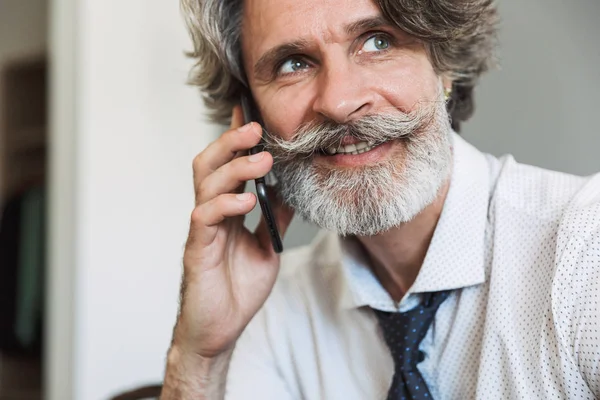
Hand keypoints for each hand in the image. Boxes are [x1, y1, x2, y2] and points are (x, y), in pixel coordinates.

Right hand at [172, 106, 294, 358]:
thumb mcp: (267, 245)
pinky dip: (225, 204)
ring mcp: (203, 230)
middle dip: (230, 141)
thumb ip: (275, 216)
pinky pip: (205, 217)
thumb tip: (291, 189)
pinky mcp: (198, 249)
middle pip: (209, 163)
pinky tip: (246, 200)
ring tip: (262, 160)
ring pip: (206, 183)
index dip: (234, 137)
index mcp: (226, 210)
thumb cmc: (238, 288)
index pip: (227, 165)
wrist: (219, 330)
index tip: (248, 110)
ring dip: (234, 167)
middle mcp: (210, 213)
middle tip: (256, 127)